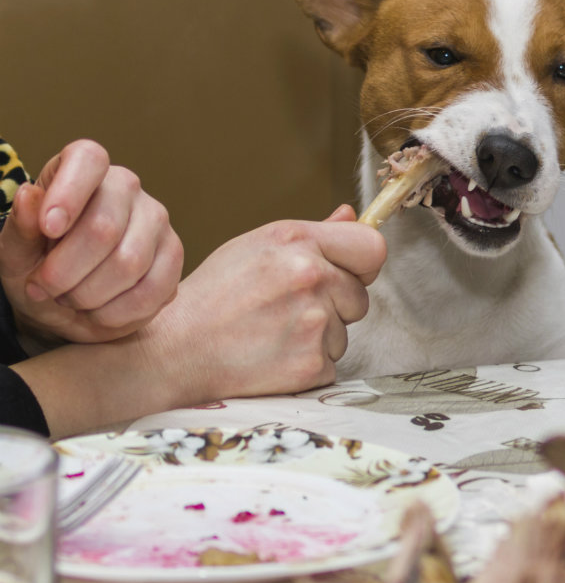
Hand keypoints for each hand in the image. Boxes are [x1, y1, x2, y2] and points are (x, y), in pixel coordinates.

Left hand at [0, 140, 182, 343]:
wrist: (66, 302)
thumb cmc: (39, 266)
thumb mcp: (14, 252)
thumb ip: (20, 226)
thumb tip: (29, 196)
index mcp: (83, 171)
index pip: (88, 159)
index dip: (69, 193)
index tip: (49, 230)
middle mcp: (126, 188)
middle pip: (103, 227)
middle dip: (65, 271)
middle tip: (44, 288)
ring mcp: (157, 221)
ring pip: (128, 263)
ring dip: (89, 295)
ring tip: (70, 299)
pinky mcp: (174, 256)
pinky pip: (152, 290)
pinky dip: (116, 312)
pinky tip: (98, 312)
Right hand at [146, 204, 385, 399]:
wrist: (174, 350)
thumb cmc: (213, 296)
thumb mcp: (255, 247)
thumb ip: (312, 234)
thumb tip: (351, 216)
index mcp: (296, 241)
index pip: (372, 249)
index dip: (362, 264)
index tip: (349, 273)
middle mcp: (309, 277)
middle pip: (360, 297)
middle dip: (335, 305)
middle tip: (287, 310)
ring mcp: (312, 323)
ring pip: (344, 333)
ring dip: (319, 337)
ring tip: (273, 333)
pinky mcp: (311, 364)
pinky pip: (331, 365)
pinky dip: (307, 366)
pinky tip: (273, 356)